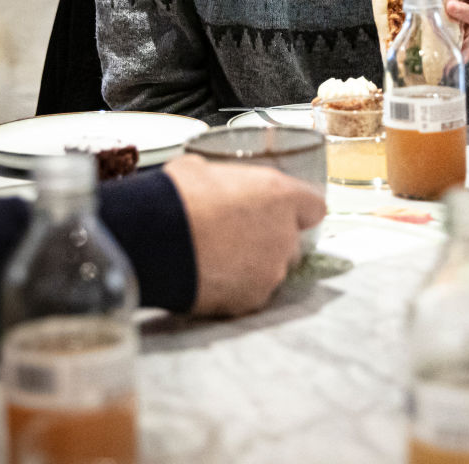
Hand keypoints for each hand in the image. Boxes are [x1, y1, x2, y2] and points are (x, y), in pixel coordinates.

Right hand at [161, 154, 325, 316]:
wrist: (155, 238)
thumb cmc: (177, 196)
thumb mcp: (204, 169)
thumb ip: (228, 182)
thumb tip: (214, 184)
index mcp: (281, 196)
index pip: (314, 207)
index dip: (296, 209)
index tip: (282, 211)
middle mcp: (285, 236)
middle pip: (290, 242)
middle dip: (268, 239)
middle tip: (235, 234)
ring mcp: (271, 271)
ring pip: (270, 270)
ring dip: (251, 265)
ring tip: (216, 258)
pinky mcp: (252, 299)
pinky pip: (250, 293)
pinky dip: (234, 288)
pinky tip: (209, 276)